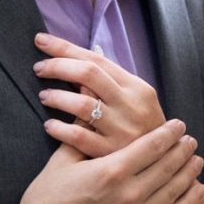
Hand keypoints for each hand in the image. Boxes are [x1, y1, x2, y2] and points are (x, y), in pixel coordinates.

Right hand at [0, 119, 203, 203]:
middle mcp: (130, 193)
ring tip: (196, 160)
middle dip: (183, 150)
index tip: (178, 124)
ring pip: (175, 190)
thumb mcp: (60, 164)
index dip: (169, 133)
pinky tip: (198, 192)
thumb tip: (89, 105)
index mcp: (112, 170)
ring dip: (189, 172)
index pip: (152, 145)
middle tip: (191, 140)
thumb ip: (80, 133)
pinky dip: (189, 203)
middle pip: (168, 165)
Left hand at [35, 34, 166, 157]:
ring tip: (44, 96)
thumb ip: (109, 83)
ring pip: (82, 105)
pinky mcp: (111, 154)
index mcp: (136, 87)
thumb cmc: (141, 127)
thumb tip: (74, 59)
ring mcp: (122, 130)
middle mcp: (131, 105)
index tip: (41, 41)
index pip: (96, 59)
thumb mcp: (134, 100)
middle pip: (87, 75)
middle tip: (39, 69)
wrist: (164, 162)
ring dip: (57, 97)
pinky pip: (79, 138)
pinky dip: (60, 129)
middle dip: (58, 67)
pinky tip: (50, 125)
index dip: (64, 48)